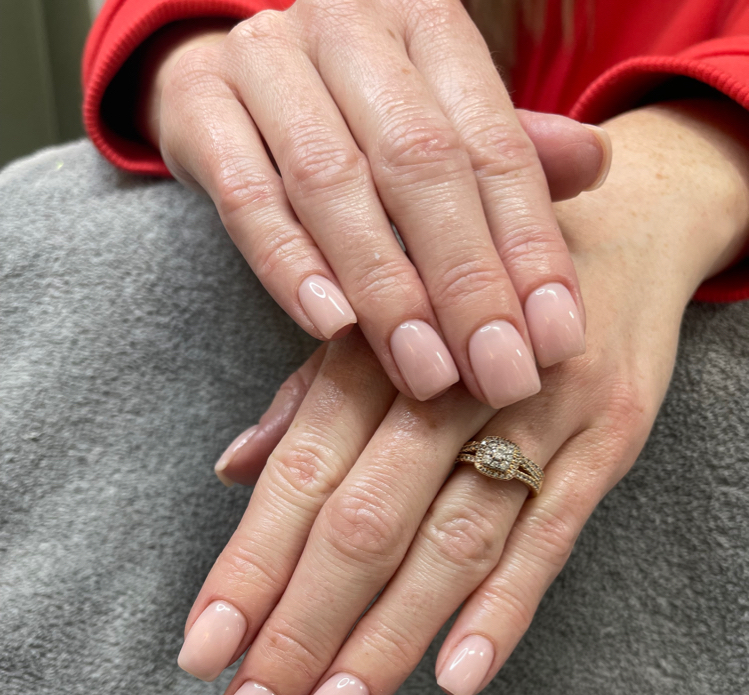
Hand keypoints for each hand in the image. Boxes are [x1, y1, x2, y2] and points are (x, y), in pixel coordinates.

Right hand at [137, 1, 610, 406]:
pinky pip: (247, 194)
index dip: (529, 246)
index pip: (494, 144)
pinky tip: (331, 326)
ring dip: (387, 288)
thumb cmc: (357, 117)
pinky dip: (291, 263)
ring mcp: (267, 59)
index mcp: (427, 23)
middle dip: (466, 280)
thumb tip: (596, 164)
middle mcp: (351, 27)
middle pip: (421, 162)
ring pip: (334, 181)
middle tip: (497, 375)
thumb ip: (507, 151)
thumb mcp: (438, 122)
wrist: (231, 77)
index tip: (555, 340)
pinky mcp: (198, 103)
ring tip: (426, 373)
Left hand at [177, 101, 748, 694]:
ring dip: (387, 641)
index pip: (300, 471)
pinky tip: (458, 678)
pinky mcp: (608, 442)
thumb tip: (232, 470)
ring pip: (452, 542)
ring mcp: (539, 410)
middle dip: (301, 632)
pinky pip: (553, 535)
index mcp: (380, 346)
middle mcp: (453, 379)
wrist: (624, 220)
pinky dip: (507, 608)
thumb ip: (310, 396)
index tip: (203, 653)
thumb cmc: (476, 285)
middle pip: (366, 522)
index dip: (249, 566)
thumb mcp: (389, 317)